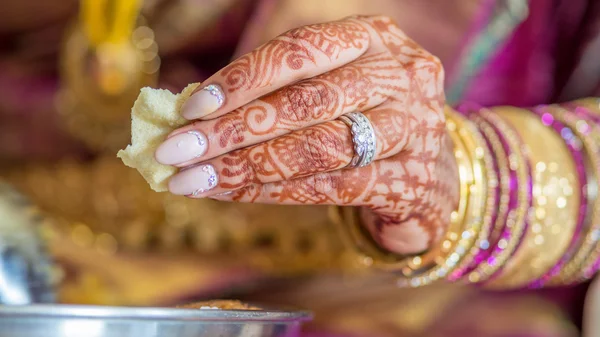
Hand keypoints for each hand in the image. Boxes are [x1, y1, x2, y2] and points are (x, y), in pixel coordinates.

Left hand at [155, 15, 457, 254]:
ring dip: (248, 166)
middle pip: (308, 100)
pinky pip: (335, 187)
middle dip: (233, 129)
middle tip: (176, 151)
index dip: (242, 78)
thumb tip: (192, 115)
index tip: (190, 109)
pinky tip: (235, 194)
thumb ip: (275, 93)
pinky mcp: (413, 179)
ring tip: (193, 181)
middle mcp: (400, 76)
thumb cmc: (365, 118)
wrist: (435, 169)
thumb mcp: (331, 87)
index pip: (300, 51)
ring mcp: (413, 128)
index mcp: (373, 38)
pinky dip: (277, 192)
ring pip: (321, 146)